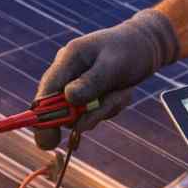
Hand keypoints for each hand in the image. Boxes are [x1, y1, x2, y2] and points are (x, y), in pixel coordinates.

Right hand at [32, 9, 179, 148]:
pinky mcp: (85, 96)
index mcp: (67, 59)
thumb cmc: (129, 50)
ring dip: (104, 109)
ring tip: (121, 91)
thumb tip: (68, 98)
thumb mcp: (113, 65)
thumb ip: (91, 82)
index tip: (49, 140)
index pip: (46, 92)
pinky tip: (120, 92)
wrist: (144, 47)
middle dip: (89, 113)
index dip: (43, 118)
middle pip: (60, 110)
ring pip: (80, 116)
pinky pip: (92, 114)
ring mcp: (74, 86)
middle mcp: (66, 74)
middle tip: (113, 100)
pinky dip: (108, 107)